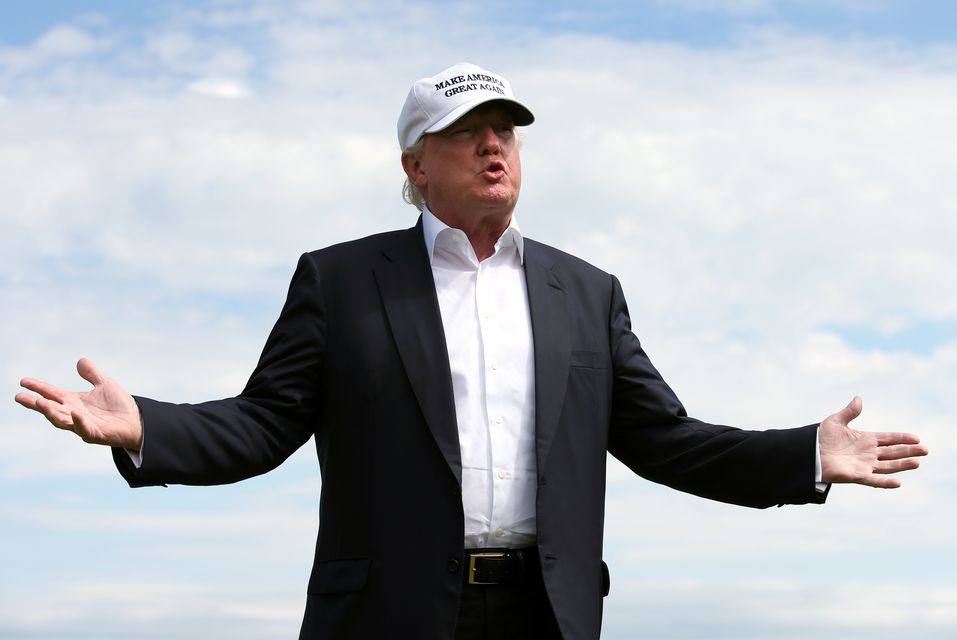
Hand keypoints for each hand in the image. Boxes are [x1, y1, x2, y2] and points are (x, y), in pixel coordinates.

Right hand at [15, 358, 142, 450]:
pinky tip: (74, 413)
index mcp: (74, 401)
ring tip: (39, 402)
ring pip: (61, 420)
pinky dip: (78, 421)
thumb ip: (92, 374)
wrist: (136, 421)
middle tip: (20, 397)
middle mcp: (74, 413)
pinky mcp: (94, 433)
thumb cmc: (119, 405)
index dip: (38, 387)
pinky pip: (84, 428)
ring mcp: (82, 425)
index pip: (52, 393)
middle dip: (35, 403)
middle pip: (50, 408)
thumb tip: (80, 360)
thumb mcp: (105, 384)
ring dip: (50, 412)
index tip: (23, 381)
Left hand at [819, 396, 927, 487]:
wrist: (809, 453)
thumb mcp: (836, 421)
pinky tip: (899, 483)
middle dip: (909, 451)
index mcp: (865, 439)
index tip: (916, 438)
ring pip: (888, 466)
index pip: (888, 438)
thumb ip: (849, 412)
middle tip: (925, 450)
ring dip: (902, 465)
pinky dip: (886, 483)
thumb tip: (858, 398)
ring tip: (917, 462)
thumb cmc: (821, 438)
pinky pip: (874, 480)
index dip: (901, 438)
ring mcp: (864, 465)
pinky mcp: (857, 476)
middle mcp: (868, 453)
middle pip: (893, 452)